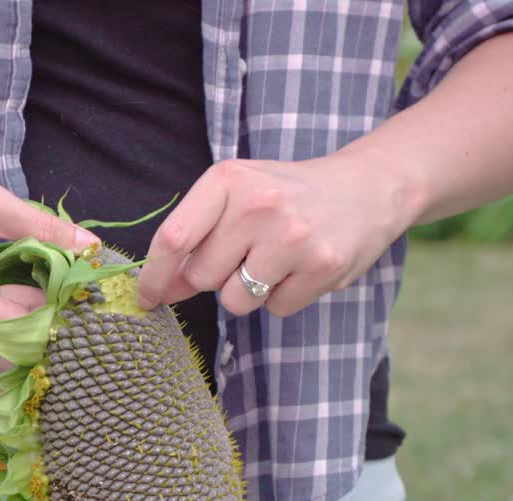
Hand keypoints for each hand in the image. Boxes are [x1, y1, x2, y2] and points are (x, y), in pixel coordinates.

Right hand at [0, 172, 98, 377]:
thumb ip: (43, 228)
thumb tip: (93, 248)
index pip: (20, 324)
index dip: (49, 307)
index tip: (64, 284)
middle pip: (11, 349)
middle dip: (36, 322)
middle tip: (45, 286)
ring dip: (19, 330)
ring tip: (16, 290)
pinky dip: (2, 334)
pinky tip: (0, 301)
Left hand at [136, 153, 414, 316]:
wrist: (367, 188)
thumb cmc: (286, 195)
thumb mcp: (237, 196)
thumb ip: (197, 237)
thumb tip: (162, 289)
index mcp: (227, 180)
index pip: (174, 238)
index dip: (153, 276)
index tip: (145, 298)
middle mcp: (258, 205)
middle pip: (201, 277)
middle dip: (213, 278)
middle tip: (244, 254)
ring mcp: (292, 237)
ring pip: (236, 300)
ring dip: (247, 292)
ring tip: (275, 260)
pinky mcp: (322, 266)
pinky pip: (276, 309)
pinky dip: (284, 297)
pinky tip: (301, 268)